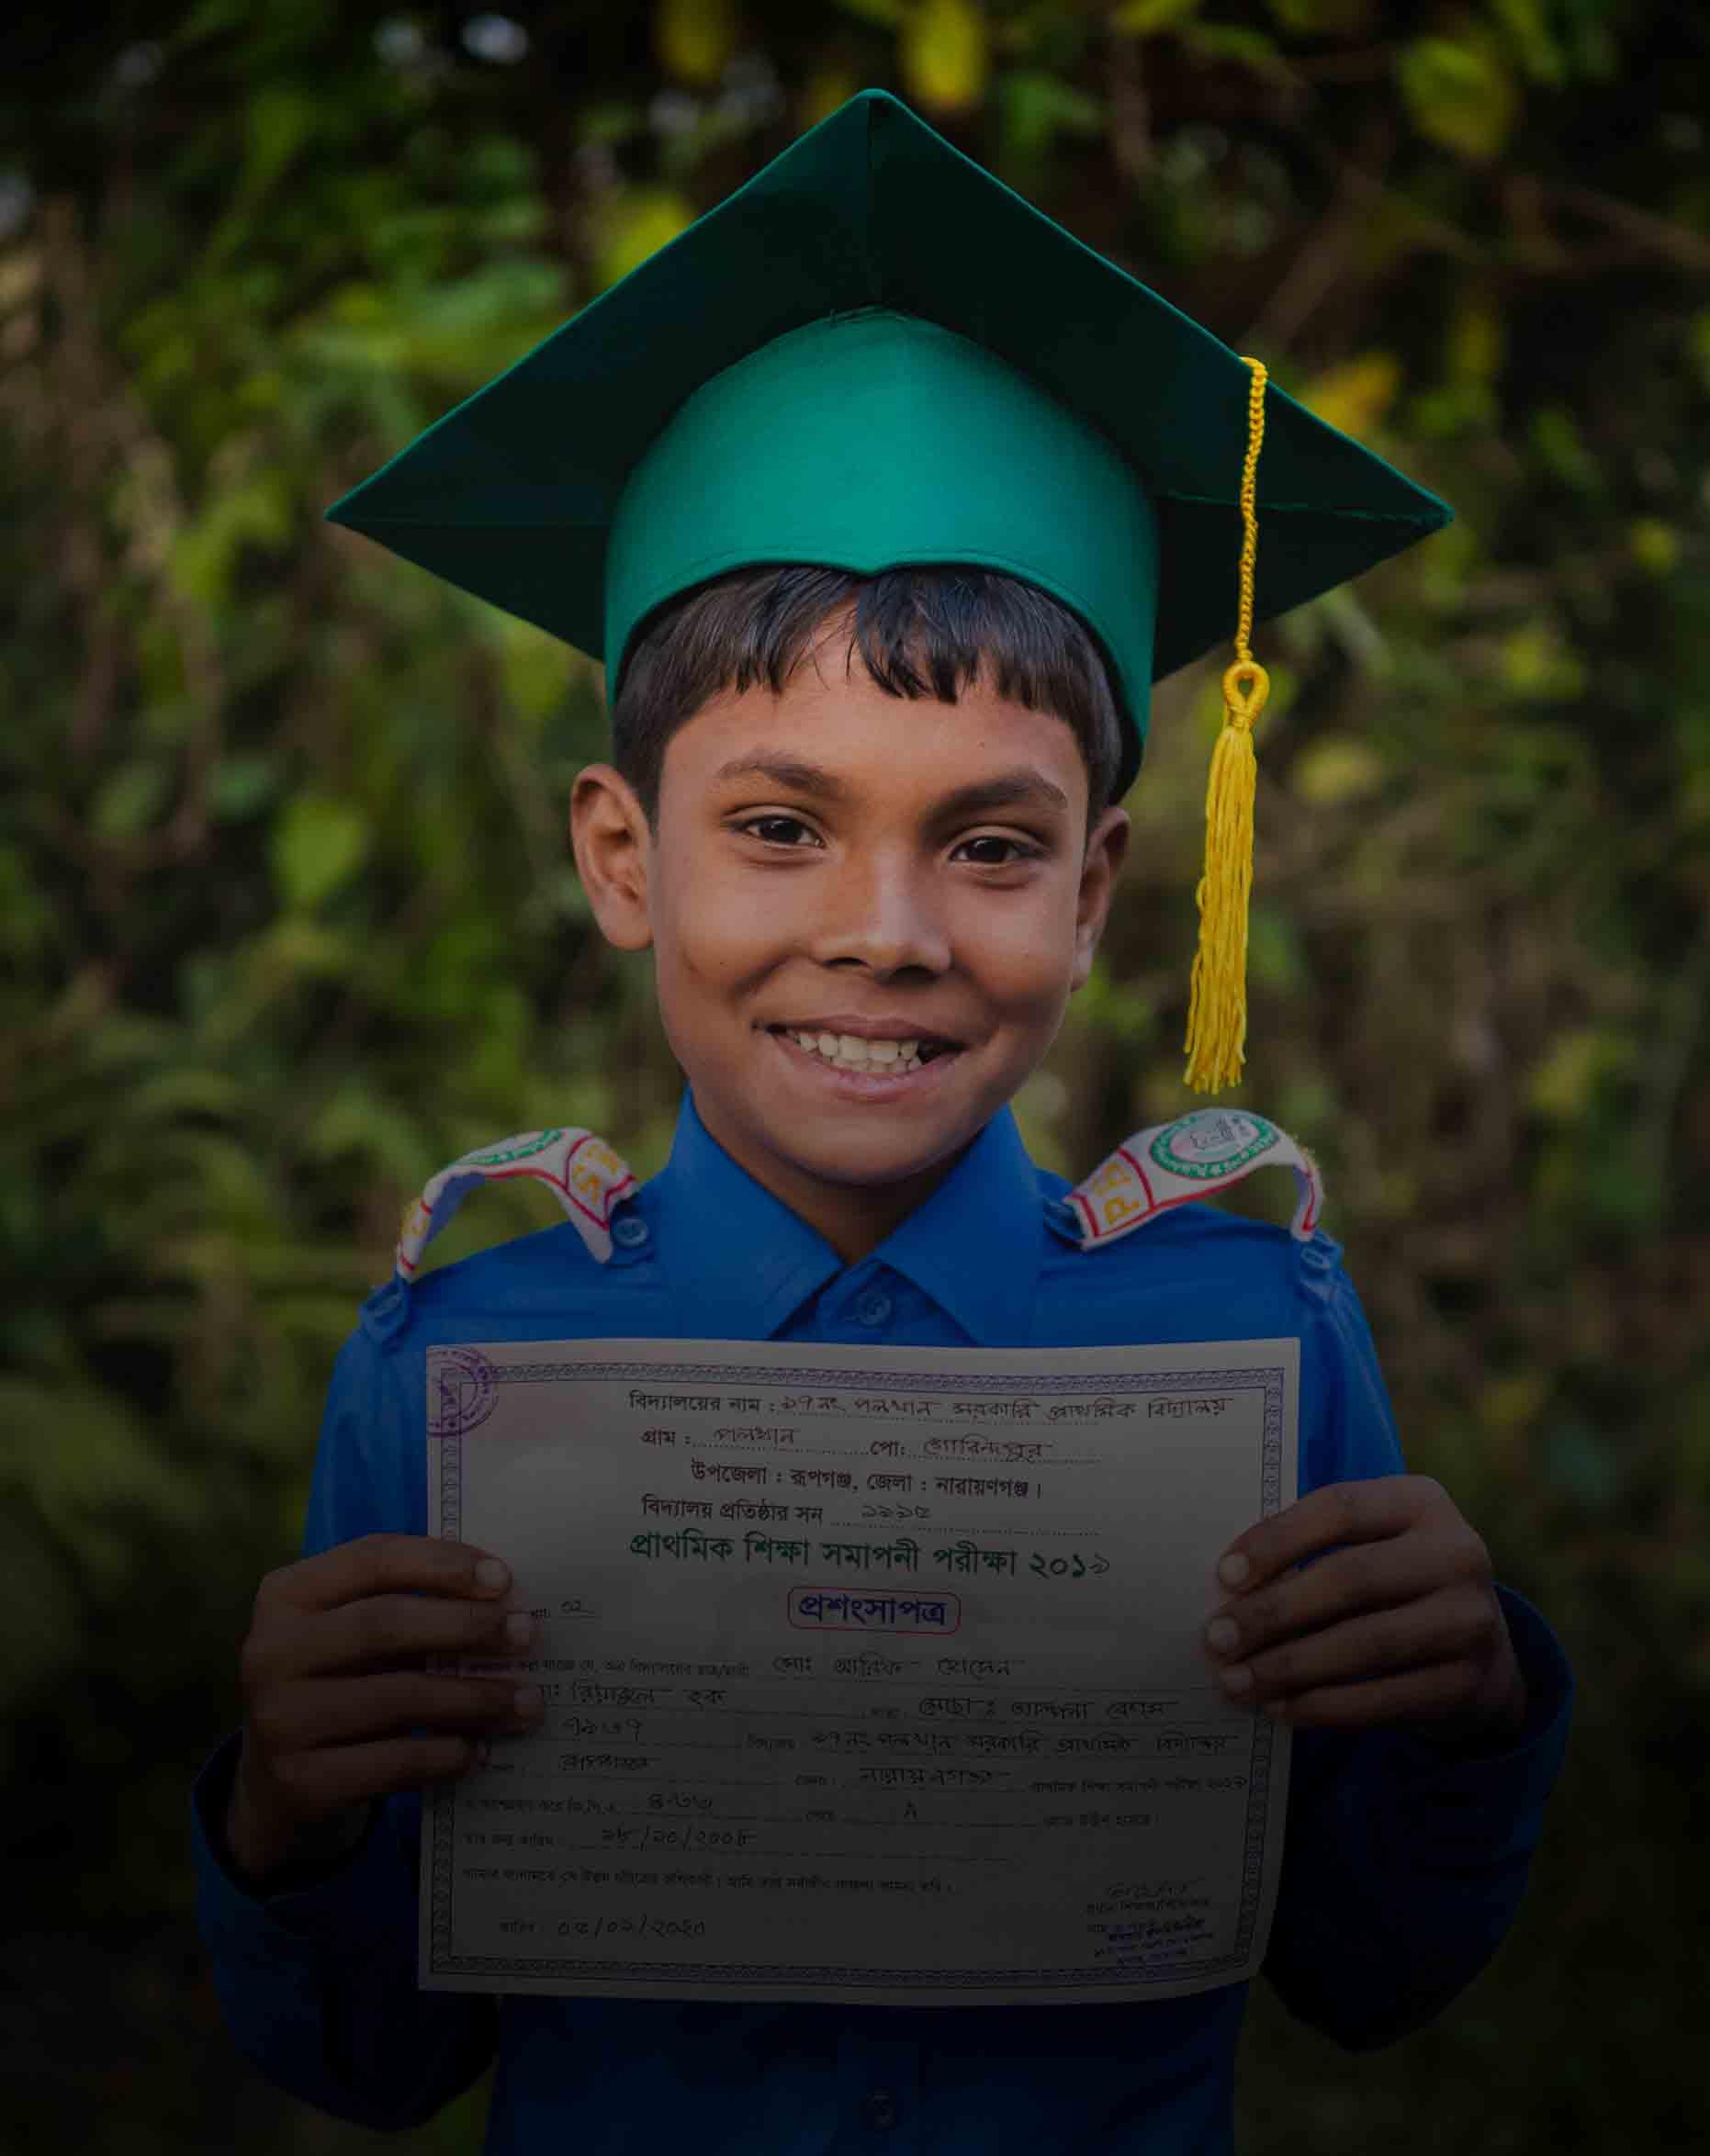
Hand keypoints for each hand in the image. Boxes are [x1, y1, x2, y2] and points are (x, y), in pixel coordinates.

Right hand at [226, 1532, 543, 1883]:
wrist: (271, 1781)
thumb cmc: (334, 1681)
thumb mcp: (350, 1632)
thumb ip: (407, 1607)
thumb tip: (504, 1603)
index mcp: (287, 1595)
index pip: (372, 1559)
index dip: (442, 1564)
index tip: (503, 1579)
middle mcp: (270, 1651)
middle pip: (384, 1624)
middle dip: (465, 1627)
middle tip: (526, 1635)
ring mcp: (279, 1719)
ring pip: (397, 1697)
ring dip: (473, 1698)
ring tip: (526, 1700)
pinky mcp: (299, 1781)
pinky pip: (391, 1762)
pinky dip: (445, 1754)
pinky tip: (480, 1751)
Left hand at [1201, 1475, 1527, 1745]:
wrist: (1481, 1655)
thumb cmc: (1395, 1587)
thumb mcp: (1372, 1547)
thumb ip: (1314, 1552)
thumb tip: (1228, 1589)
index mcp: (1421, 1502)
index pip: (1340, 1509)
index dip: (1277, 1540)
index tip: (1225, 1575)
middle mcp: (1457, 1554)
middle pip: (1350, 1579)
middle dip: (1273, 1612)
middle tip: (1218, 1637)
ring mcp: (1470, 1620)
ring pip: (1365, 1644)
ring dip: (1290, 1666)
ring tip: (1238, 1680)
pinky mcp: (1468, 1683)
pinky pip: (1383, 1698)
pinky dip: (1324, 1706)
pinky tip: (1281, 1708)